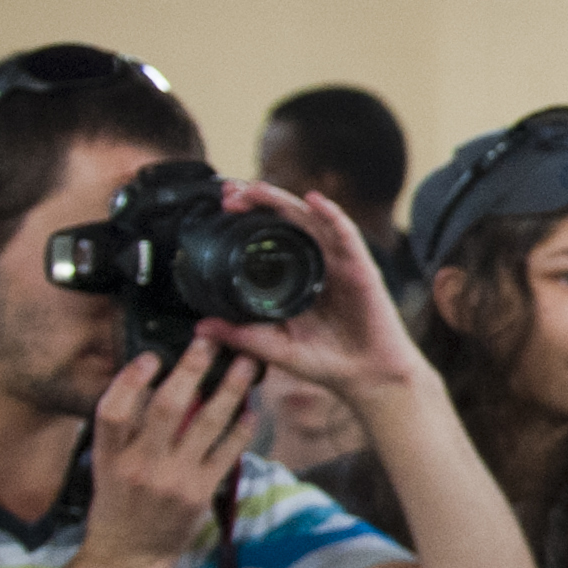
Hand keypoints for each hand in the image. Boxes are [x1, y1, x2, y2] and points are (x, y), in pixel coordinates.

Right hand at [78, 341, 257, 567]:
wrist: (130, 555)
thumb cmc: (116, 507)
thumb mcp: (106, 468)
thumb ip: (126, 434)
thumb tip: (153, 389)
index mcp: (110, 457)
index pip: (114, 410)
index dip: (131, 380)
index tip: (151, 356)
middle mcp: (141, 466)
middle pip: (168, 408)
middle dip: (191, 370)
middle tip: (209, 343)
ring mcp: (174, 480)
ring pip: (207, 424)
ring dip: (230, 391)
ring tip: (246, 366)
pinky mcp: (201, 493)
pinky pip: (227, 453)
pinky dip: (241, 429)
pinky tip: (251, 410)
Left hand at [198, 183, 422, 407]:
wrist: (368, 378)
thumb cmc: (327, 363)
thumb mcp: (274, 349)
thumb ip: (241, 336)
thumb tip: (200, 327)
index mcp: (294, 277)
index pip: (268, 236)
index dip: (247, 217)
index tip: (221, 207)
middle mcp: (316, 264)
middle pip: (286, 219)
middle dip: (258, 200)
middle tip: (230, 192)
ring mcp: (339, 264)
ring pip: (311, 220)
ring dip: (285, 200)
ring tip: (258, 188)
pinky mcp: (361, 269)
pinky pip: (347, 236)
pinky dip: (332, 215)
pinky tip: (315, 201)